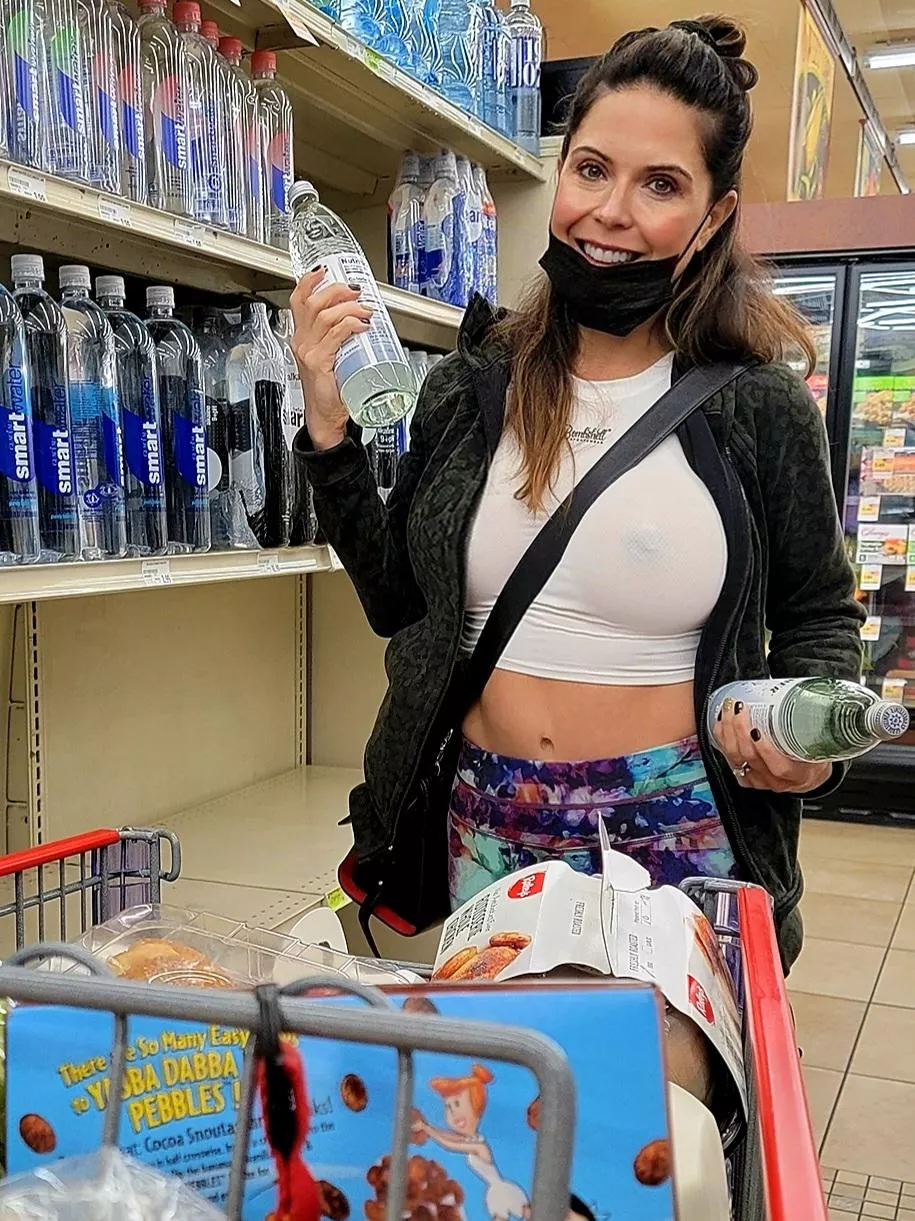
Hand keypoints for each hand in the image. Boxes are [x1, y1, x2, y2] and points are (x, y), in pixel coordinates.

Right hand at [289, 269, 373, 449]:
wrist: (324, 417)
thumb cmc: (330, 390)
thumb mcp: (330, 357)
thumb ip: (338, 340)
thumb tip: (362, 320)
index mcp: (301, 337)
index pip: (298, 300)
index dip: (309, 281)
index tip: (324, 270)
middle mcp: (301, 341)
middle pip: (313, 302)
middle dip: (336, 290)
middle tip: (355, 291)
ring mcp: (309, 351)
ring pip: (325, 315)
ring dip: (349, 307)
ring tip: (365, 309)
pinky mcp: (318, 362)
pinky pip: (335, 335)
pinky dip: (350, 325)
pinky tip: (362, 325)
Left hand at [714, 700, 831, 793]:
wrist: (807, 776)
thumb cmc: (813, 758)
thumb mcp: (820, 746)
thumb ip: (814, 731)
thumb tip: (808, 702)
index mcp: (797, 774)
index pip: (779, 767)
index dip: (765, 750)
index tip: (756, 730)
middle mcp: (776, 781)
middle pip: (751, 758)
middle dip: (740, 731)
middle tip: (738, 708)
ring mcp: (759, 781)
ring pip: (736, 759)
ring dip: (728, 732)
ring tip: (728, 711)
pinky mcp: (747, 779)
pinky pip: (730, 760)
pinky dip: (723, 740)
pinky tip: (722, 724)